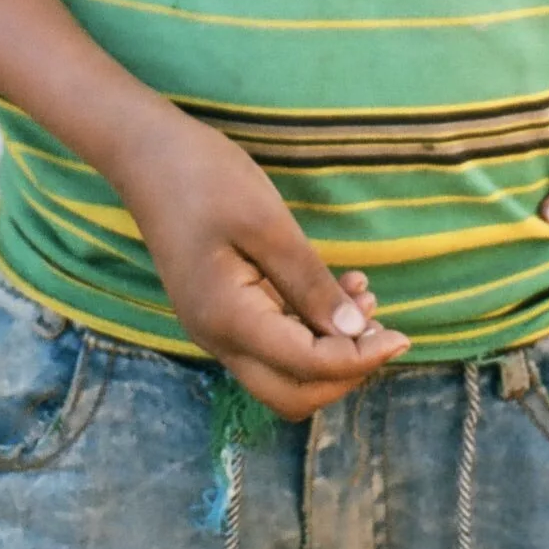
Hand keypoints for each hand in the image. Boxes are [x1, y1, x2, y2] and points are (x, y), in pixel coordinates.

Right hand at [115, 106, 409, 418]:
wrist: (146, 154)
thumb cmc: (204, 177)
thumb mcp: (266, 221)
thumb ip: (309, 281)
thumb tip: (356, 333)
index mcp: (228, 320)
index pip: (307, 367)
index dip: (359, 359)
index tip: (403, 333)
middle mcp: (219, 339)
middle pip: (293, 393)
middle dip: (345, 371)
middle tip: (385, 328)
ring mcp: (217, 328)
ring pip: (283, 371)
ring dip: (330, 349)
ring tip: (366, 297)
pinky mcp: (222, 310)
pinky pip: (272, 340)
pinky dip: (310, 328)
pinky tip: (338, 289)